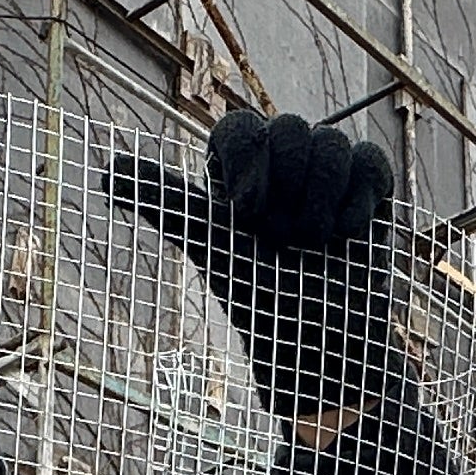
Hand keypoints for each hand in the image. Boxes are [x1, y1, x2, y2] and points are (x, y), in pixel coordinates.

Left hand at [105, 109, 408, 428]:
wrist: (322, 346)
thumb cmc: (261, 302)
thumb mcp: (212, 249)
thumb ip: (168, 205)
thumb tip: (106, 172)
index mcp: (239, 174)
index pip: (238, 128)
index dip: (249, 163)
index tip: (246, 214)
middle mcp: (282, 167)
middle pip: (291, 127)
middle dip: (288, 193)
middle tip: (282, 240)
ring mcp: (327, 175)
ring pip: (332, 142)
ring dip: (321, 203)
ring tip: (315, 244)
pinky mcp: (368, 189)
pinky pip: (370, 160)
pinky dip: (358, 203)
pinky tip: (347, 236)